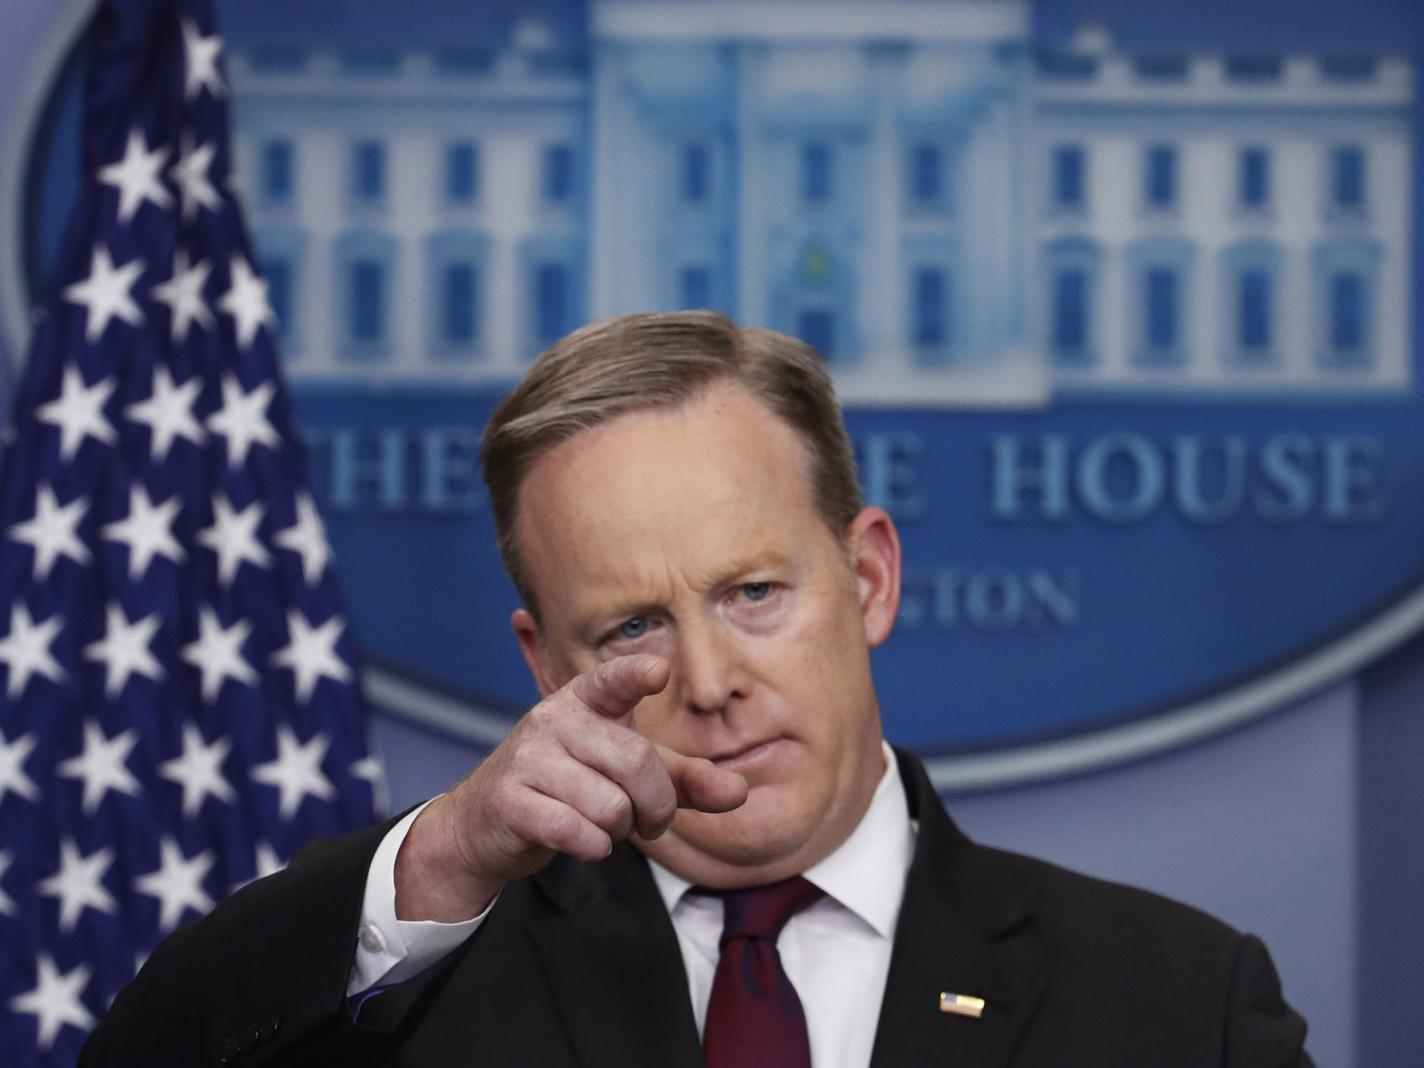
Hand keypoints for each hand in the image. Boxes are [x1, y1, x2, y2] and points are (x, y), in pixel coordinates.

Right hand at [394, 654, 748, 920]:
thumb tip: (739, 791)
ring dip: (619, 830)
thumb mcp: (628, 777)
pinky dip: (591, 847)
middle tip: (649, 822)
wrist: (486, 824)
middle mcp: (554, 719)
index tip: (659, 671)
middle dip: (657, 806)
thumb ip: (683, 781)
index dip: (636, 675)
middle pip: (636, 763)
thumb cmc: (570, 788)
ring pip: (609, 804)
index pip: (613, 680)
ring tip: (603, 826)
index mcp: (585, 700)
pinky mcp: (509, 799)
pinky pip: (574, 831)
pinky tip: (583, 841)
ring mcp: (528, 757)